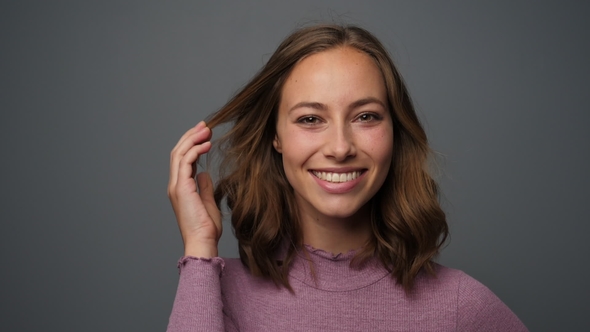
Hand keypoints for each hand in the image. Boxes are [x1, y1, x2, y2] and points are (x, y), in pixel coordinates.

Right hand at [168, 121, 221, 257]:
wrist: (202, 242)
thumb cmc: (206, 229)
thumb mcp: (208, 202)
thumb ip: (204, 187)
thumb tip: (204, 173)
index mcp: (181, 188)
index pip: (182, 159)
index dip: (192, 144)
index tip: (205, 134)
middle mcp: (175, 185)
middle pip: (178, 152)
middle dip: (191, 136)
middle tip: (204, 125)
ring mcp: (177, 186)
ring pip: (179, 154)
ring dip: (192, 139)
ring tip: (206, 130)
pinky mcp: (181, 188)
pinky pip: (185, 162)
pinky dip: (195, 150)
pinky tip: (207, 144)